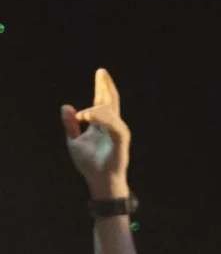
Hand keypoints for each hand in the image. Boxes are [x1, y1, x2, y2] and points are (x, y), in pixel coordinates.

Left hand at [63, 68, 130, 197]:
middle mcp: (112, 126)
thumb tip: (66, 106)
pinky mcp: (121, 141)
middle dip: (106, 86)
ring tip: (83, 115)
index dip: (101, 87)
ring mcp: (118, 132)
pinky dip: (101, 119)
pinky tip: (88, 116)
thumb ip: (71, 125)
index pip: (103, 102)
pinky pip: (113, 125)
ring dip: (96, 110)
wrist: (99, 182)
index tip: (100, 74)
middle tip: (102, 72)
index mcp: (102, 125)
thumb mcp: (74, 141)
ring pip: (110, 112)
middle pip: (111, 101)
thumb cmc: (89, 165)